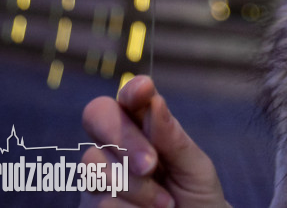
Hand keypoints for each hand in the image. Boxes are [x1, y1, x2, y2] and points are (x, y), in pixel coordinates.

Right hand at [80, 75, 228, 206]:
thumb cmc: (196, 197)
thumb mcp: (196, 168)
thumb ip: (173, 139)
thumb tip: (155, 102)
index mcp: (147, 126)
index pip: (130, 97)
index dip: (132, 90)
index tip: (144, 91)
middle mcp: (117, 144)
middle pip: (97, 115)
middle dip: (124, 138)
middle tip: (150, 165)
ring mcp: (99, 173)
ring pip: (95, 163)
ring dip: (135, 187)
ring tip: (165, 203)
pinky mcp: (90, 204)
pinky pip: (98, 199)